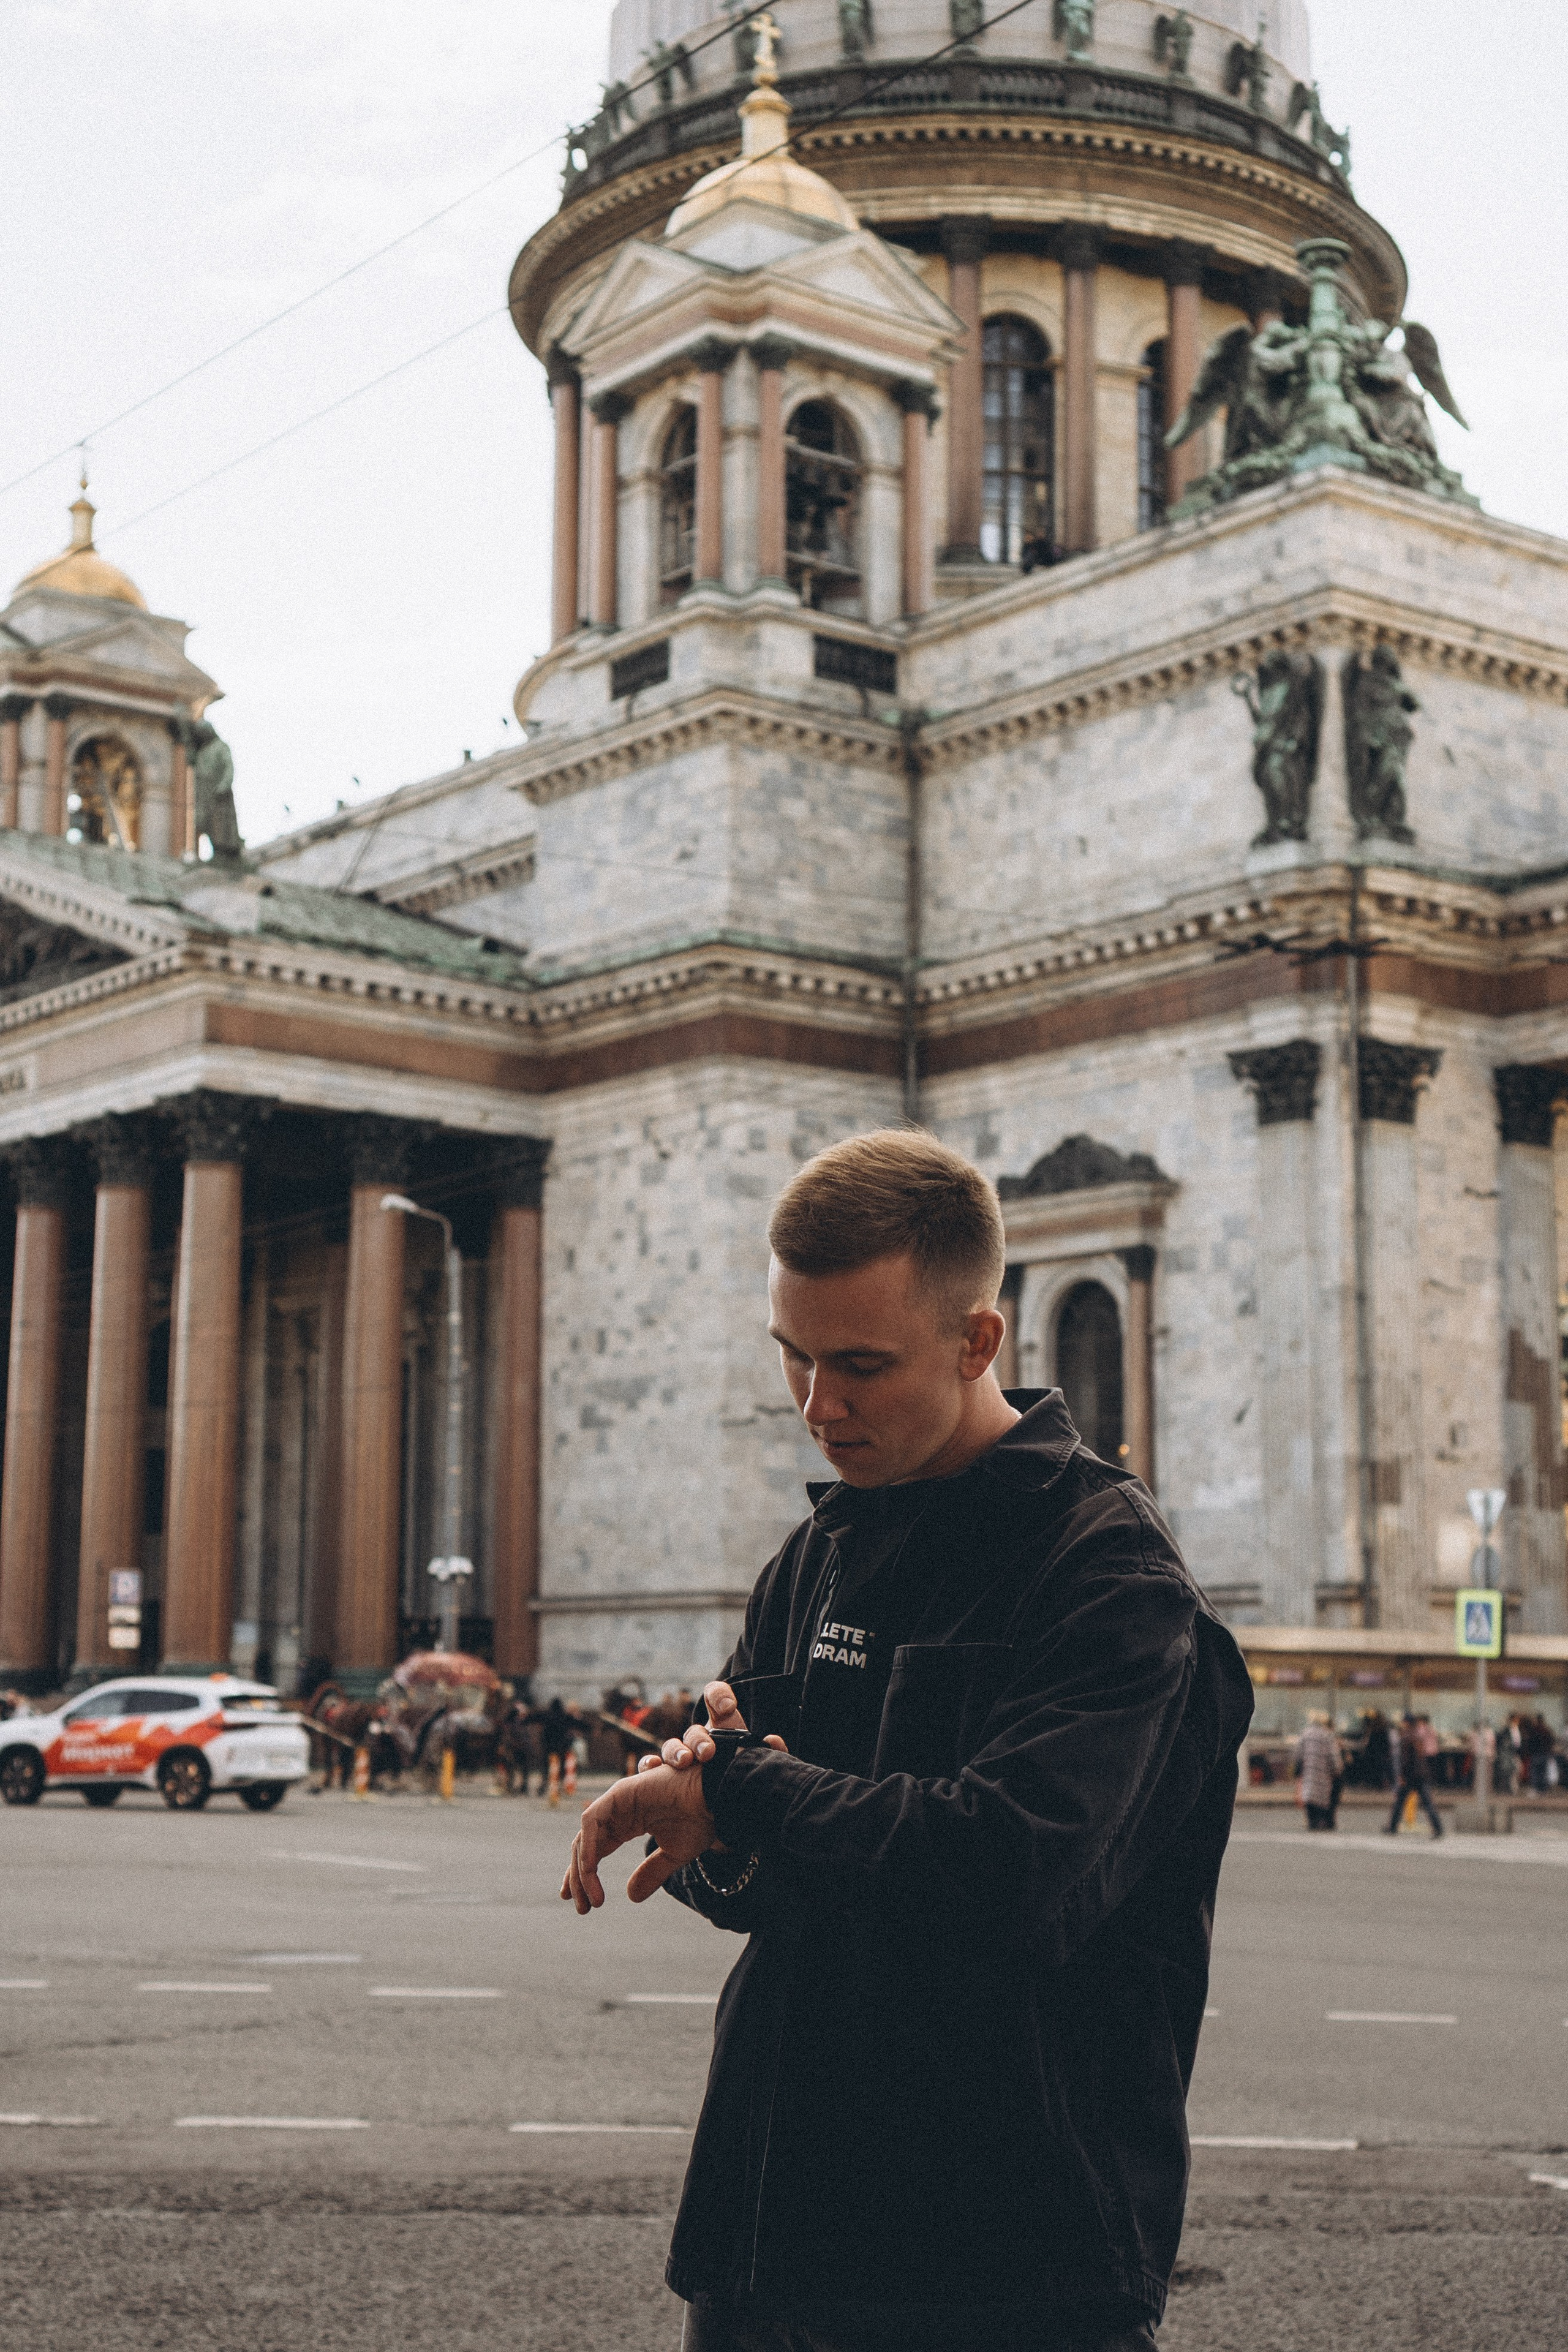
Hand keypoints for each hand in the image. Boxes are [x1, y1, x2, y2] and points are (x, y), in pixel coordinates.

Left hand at [561, 1681, 785, 1913]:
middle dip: (578, 1877)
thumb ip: (650, 1874)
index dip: (584, 1875)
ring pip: (585, 1836)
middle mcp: (619, 1811)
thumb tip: (630, 1898)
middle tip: (580, 1906)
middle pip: (585, 1845)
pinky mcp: (620, 1793)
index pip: (596, 1850)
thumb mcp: (672, 1857)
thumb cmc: (700, 1821)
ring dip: (581, 1868)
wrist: (717, 1798)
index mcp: (628, 1823)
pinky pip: (592, 1822)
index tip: (582, 1902)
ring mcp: (618, 1800)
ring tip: (589, 1898)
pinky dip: (588, 1847)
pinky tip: (591, 1871)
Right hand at [634, 1680, 787, 1777]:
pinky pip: (650, 1766)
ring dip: (676, 1752)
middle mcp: (698, 1742)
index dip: (718, 1697)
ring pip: (672, 1748)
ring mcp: (679, 1760)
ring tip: (683, 1762)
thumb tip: (774, 1742)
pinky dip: (649, 1764)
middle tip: (708, 1753)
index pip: (716, 1701)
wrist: (720, 1820)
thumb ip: (766, 1756)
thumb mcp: (750, 1771)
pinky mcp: (662, 1780)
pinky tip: (652, 1768)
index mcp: (721, 1732)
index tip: (726, 1707)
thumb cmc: (736, 1788)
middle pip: (694, 1732)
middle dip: (700, 1739)